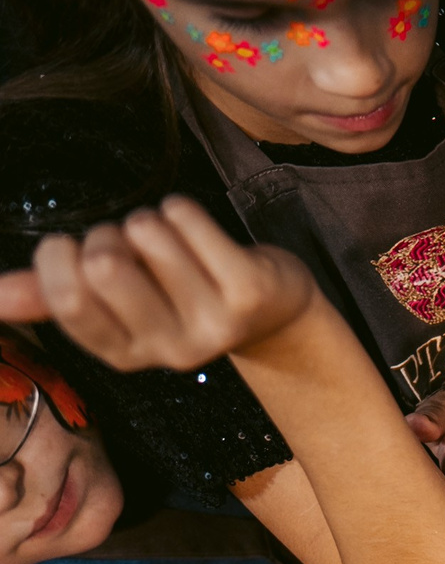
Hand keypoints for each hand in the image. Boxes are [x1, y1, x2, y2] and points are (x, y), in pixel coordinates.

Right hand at [0, 196, 314, 368]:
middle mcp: (169, 350)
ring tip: (170, 242)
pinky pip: (188, 219)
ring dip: (150, 221)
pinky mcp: (248, 291)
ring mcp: (213, 324)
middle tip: (132, 245)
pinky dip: (181, 209)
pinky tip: (197, 231)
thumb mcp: (119, 307)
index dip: (60, 257)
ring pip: (147, 234)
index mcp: (125, 354)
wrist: (272, 311)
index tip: (75, 248)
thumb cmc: (182, 296)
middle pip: (103, 264)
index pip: (69, 299)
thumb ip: (53, 298)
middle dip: (107, 234)